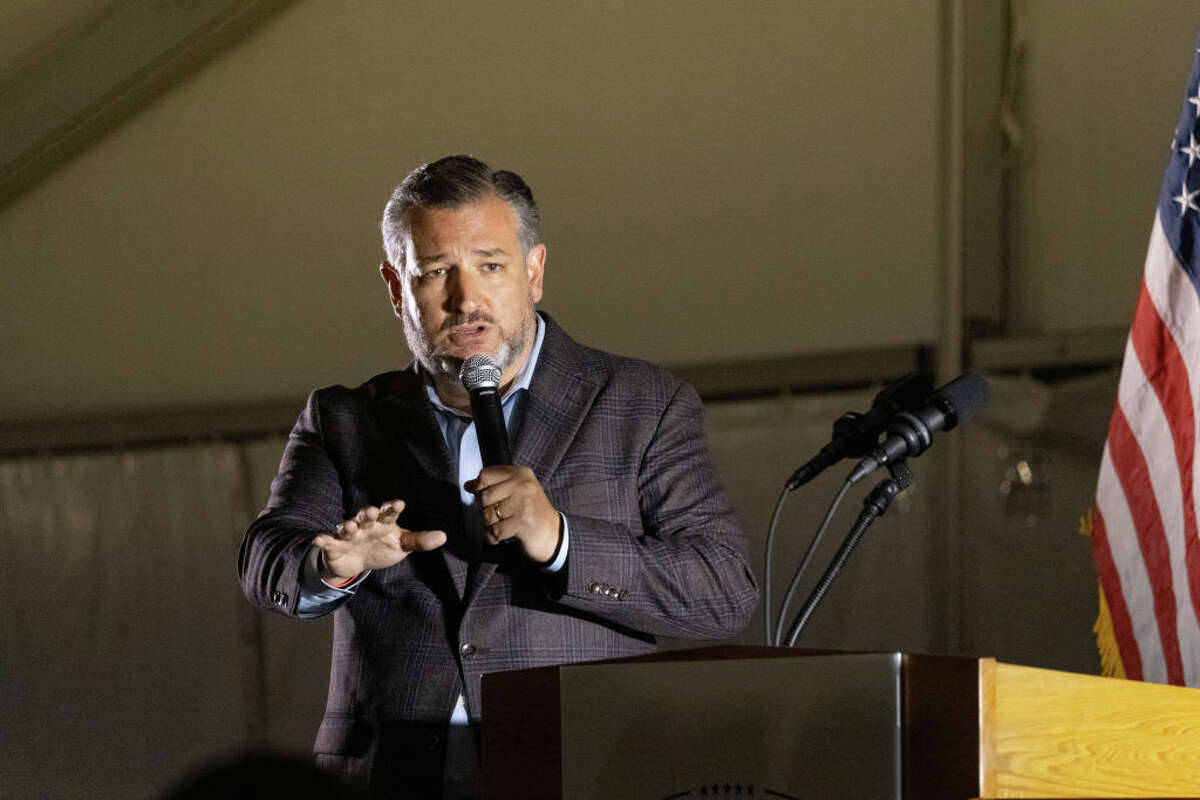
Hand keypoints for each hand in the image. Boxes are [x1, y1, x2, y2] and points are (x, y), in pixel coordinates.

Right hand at [311, 500, 445, 582]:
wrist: (355, 562)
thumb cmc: (381, 547)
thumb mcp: (401, 544)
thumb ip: (420, 541)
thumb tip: (444, 537)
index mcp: (383, 522)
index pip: (389, 512)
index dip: (393, 507)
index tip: (399, 503)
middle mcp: (365, 524)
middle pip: (366, 516)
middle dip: (368, 513)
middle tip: (372, 511)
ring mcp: (348, 533)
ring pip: (347, 526)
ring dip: (347, 525)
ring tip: (349, 526)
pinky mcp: (334, 544)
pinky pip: (327, 541)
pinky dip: (322, 539)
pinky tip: (318, 539)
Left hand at [465, 466, 560, 562]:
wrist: (554, 533)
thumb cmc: (532, 512)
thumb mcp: (517, 491)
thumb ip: (495, 485)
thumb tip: (469, 485)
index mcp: (520, 473)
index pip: (486, 474)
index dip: (478, 487)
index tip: (479, 494)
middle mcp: (523, 485)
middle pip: (484, 496)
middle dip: (483, 510)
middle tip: (494, 516)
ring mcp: (524, 503)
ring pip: (488, 514)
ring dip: (489, 525)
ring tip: (500, 525)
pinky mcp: (523, 522)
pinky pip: (495, 531)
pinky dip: (493, 537)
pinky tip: (501, 535)